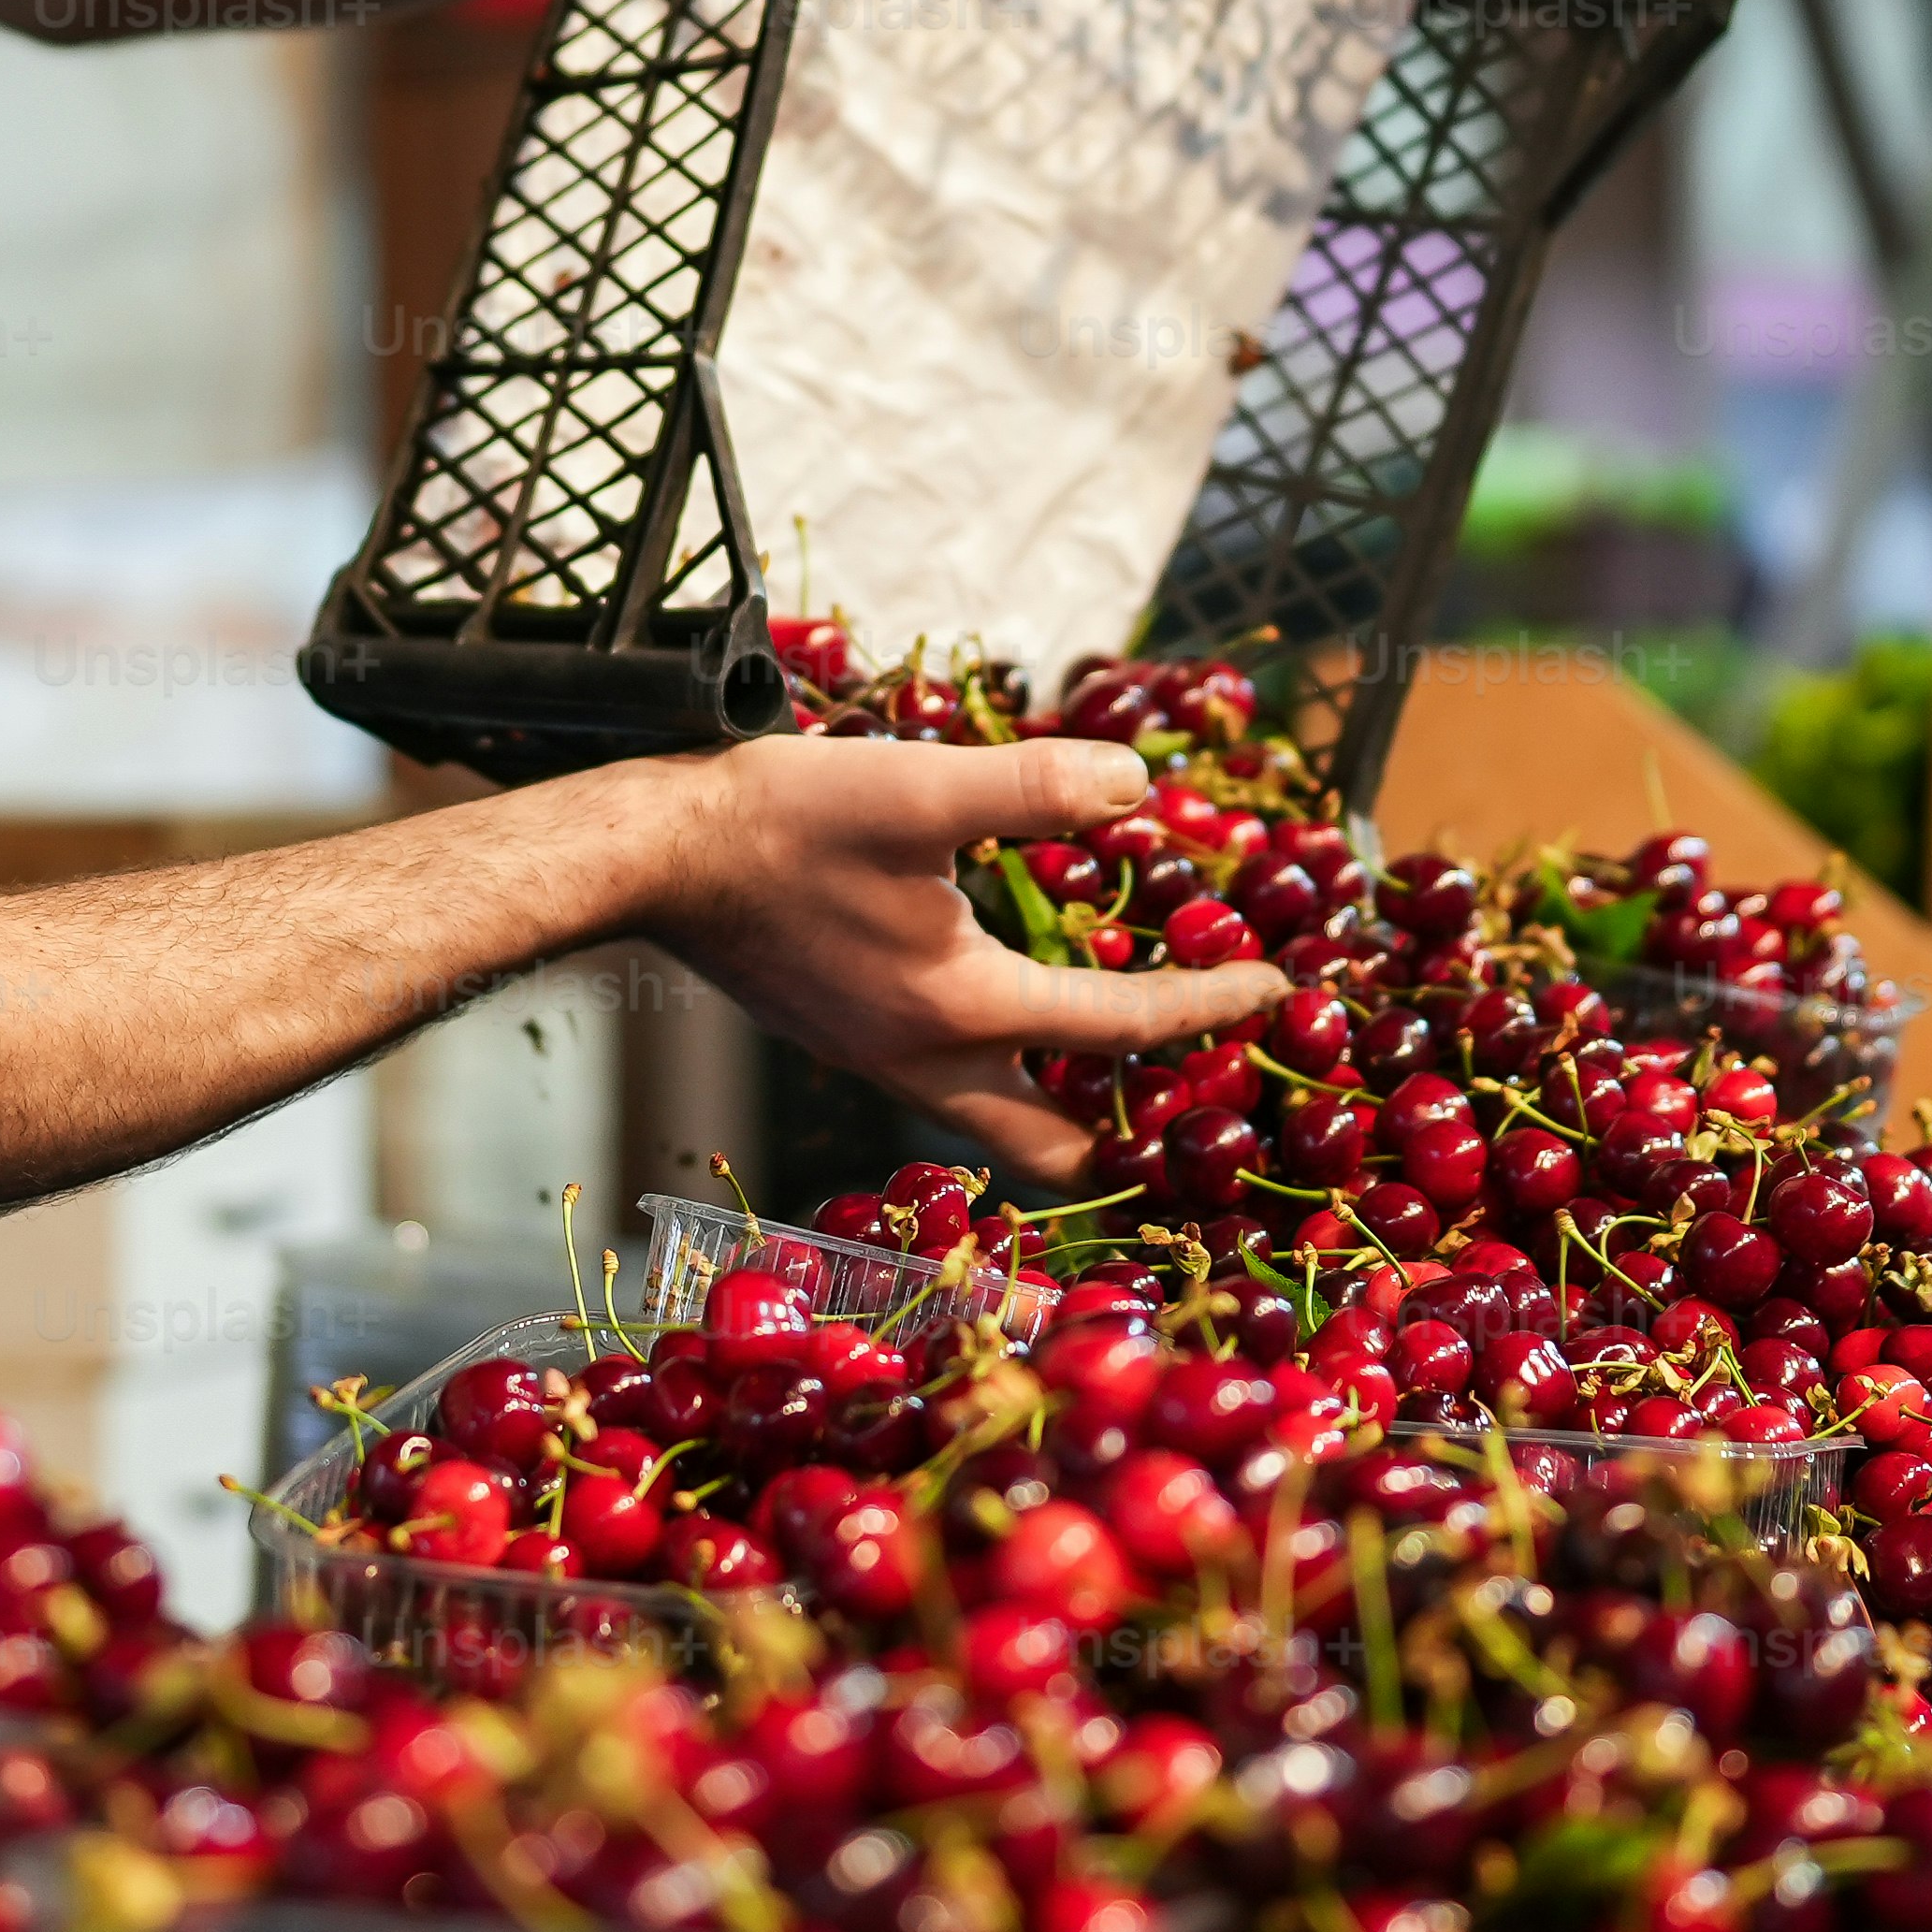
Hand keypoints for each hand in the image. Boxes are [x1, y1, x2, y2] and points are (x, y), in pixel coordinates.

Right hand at [633, 734, 1280, 1178]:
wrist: (655, 856)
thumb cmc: (779, 822)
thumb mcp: (919, 789)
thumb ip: (1037, 786)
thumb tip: (1142, 785)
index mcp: (963, 1010)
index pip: (1122, 1028)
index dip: (1211, 1007)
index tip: (1276, 987)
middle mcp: (927, 1061)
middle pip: (1060, 1147)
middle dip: (1140, 1137)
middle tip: (1204, 1095)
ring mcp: (882, 1060)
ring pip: (1006, 1122)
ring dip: (1076, 1106)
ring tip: (1135, 1057)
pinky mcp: (851, 1036)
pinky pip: (960, 1085)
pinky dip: (1019, 1070)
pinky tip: (1028, 1006)